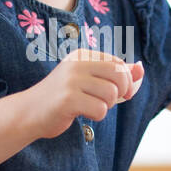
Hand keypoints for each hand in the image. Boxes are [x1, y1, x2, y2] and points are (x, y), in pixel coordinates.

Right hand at [26, 49, 145, 138]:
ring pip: (111, 94)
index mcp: (82, 55)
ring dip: (106, 106)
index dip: (126, 80)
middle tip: (108, 102)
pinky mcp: (68, 99)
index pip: (118, 63)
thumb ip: (115, 75)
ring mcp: (71, 81)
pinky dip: (97, 116)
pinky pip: (100, 109)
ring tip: (91, 106)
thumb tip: (141, 68)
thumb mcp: (89, 81)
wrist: (29, 112)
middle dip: (122, 92)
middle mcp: (77, 64)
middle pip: (119, 75)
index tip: (121, 93)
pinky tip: (82, 113)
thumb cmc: (62, 97)